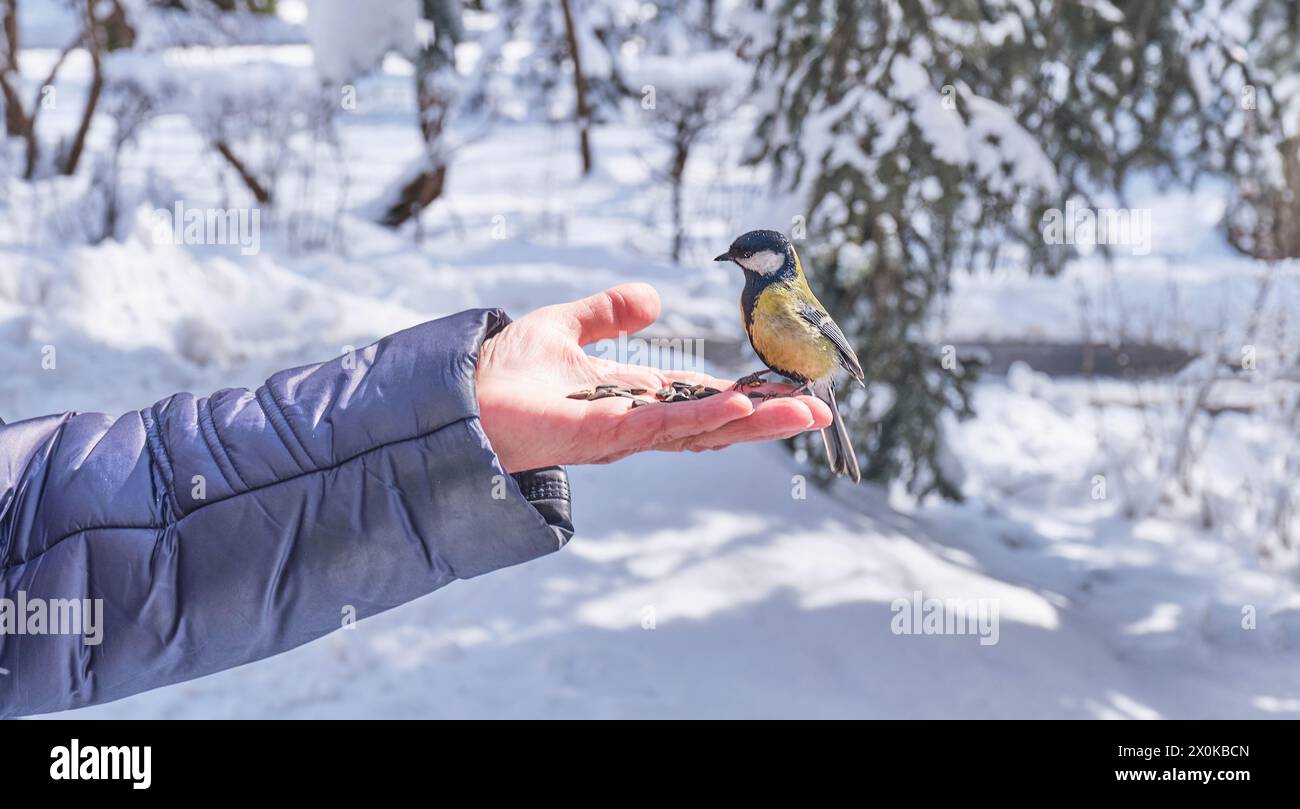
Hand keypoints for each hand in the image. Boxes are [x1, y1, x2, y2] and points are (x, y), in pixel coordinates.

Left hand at [476, 283, 832, 472]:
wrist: (461, 393)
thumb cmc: (504, 369)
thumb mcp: (567, 323)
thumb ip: (609, 312)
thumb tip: (654, 301)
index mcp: (635, 397)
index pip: (702, 400)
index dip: (746, 398)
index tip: (787, 391)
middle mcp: (639, 421)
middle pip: (717, 424)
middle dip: (767, 419)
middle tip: (819, 412)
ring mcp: (628, 432)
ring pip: (705, 430)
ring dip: (755, 423)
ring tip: (805, 412)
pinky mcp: (610, 435)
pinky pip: (671, 428)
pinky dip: (710, 420)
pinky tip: (745, 411)